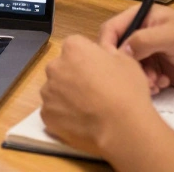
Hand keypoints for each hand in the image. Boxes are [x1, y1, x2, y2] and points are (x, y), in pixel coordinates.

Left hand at [40, 35, 155, 155]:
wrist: (121, 128)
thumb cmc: (127, 91)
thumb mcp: (126, 60)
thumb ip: (108, 52)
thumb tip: (102, 54)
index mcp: (73, 48)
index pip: (75, 46)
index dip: (87, 58)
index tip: (98, 70)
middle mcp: (55, 67)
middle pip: (62, 67)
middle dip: (73, 75)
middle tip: (92, 90)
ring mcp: (48, 92)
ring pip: (55, 90)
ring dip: (66, 95)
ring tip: (87, 109)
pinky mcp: (46, 115)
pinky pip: (53, 111)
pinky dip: (63, 115)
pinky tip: (80, 121)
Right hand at [101, 5, 173, 91]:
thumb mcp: (172, 37)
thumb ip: (145, 40)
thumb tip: (121, 50)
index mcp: (143, 17)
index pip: (113, 28)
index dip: (108, 44)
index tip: (112, 61)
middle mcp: (142, 34)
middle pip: (118, 50)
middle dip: (126, 66)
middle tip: (140, 75)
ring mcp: (149, 52)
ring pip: (129, 68)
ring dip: (139, 78)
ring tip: (155, 81)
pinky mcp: (155, 69)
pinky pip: (141, 79)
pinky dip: (149, 84)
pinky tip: (163, 83)